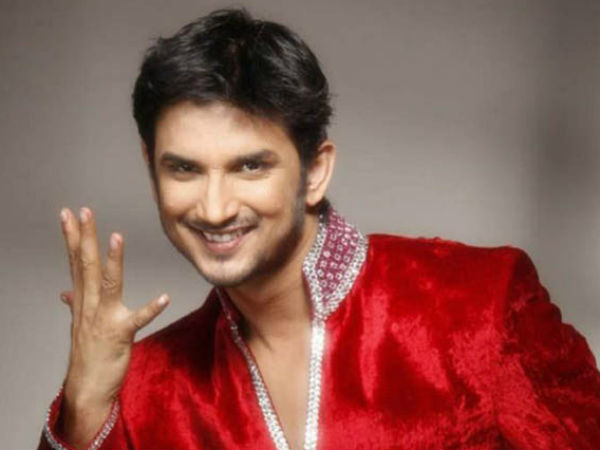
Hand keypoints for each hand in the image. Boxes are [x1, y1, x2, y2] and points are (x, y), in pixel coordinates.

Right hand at [57, 207, 168, 445]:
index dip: (72, 237)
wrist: (87, 388)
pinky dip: (150, 309)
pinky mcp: (120, 334)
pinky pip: (138, 320)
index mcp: (82, 300)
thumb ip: (76, 304)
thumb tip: (65, 292)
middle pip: (86, 265)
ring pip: (107, 285)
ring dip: (112, 261)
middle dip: (85, 237)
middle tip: (84, 211)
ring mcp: (104, 319)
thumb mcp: (80, 325)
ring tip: (116, 237)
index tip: (68, 214)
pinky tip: (164, 298)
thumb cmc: (88, 354)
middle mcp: (89, 306)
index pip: (75, 262)